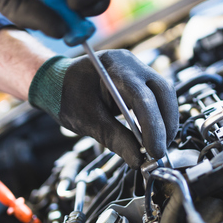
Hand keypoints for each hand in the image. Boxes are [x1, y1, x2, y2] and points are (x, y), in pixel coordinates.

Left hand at [28, 50, 178, 168]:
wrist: (56, 82)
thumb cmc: (66, 96)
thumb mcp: (85, 120)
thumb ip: (114, 138)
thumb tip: (138, 160)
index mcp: (113, 67)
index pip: (142, 97)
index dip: (153, 126)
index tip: (154, 152)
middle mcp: (130, 63)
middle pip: (163, 92)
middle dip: (166, 124)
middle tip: (160, 152)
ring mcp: (137, 69)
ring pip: (165, 94)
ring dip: (166, 122)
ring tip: (158, 147)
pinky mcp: (140, 80)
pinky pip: (158, 98)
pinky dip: (159, 117)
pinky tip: (154, 135)